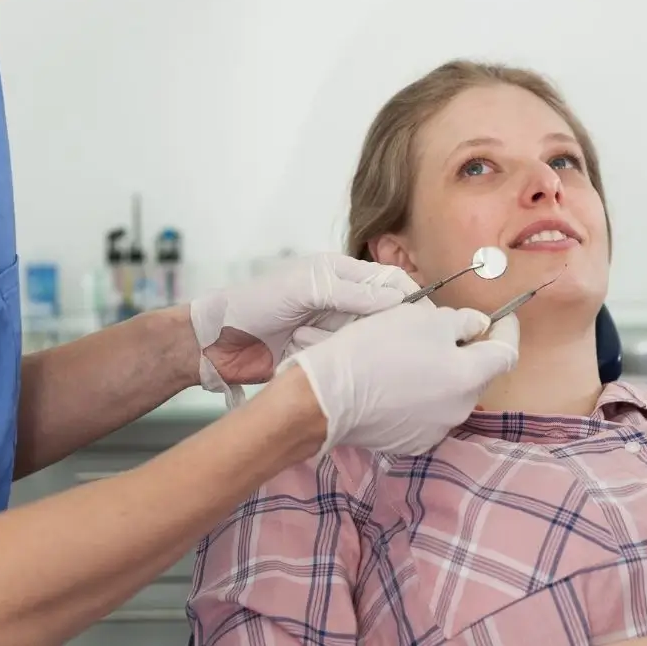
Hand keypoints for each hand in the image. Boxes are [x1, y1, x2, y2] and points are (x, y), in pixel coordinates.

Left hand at [189, 254, 418, 398]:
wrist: (216, 345)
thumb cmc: (254, 306)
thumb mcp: (305, 290)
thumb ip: (349, 293)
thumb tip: (396, 301)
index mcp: (337, 272)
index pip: (387, 279)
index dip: (410, 296)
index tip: (430, 319)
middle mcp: (340, 297)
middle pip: (385, 309)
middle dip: (401, 326)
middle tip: (424, 346)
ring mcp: (333, 327)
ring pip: (373, 336)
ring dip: (379, 347)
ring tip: (402, 362)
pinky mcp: (325, 354)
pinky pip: (354, 357)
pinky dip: (360, 363)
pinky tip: (375, 374)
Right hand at [285, 302, 518, 454]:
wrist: (327, 397)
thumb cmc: (376, 349)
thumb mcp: (423, 319)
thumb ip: (461, 322)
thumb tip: (477, 327)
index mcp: (469, 378)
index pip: (506, 353)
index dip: (507, 329)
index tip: (502, 316)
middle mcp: (460, 410)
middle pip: (478, 375)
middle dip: (471, 351)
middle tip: (451, 329)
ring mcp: (435, 431)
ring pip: (452, 394)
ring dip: (446, 373)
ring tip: (418, 353)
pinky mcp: (410, 442)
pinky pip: (428, 411)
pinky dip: (424, 393)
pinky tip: (400, 380)